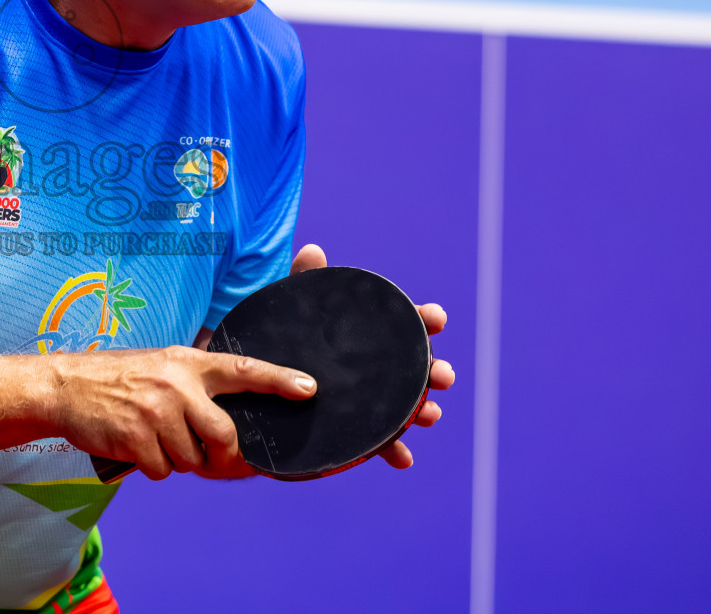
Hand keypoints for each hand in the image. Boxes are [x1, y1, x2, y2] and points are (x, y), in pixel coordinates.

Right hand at [46, 344, 315, 480]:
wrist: (65, 387)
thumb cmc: (120, 379)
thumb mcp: (162, 366)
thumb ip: (197, 385)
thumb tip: (231, 426)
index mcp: (188, 362)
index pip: (244, 369)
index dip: (279, 379)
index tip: (309, 388)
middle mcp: (177, 384)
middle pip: (225, 435)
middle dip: (224, 458)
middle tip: (212, 460)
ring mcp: (156, 410)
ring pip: (192, 459)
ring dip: (179, 460)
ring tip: (156, 439)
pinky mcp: (136, 436)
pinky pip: (163, 471)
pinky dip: (154, 468)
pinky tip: (137, 447)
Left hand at [289, 243, 455, 468]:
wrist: (267, 377)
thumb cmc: (289, 337)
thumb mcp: (293, 309)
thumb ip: (304, 281)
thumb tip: (312, 250)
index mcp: (370, 334)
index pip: (404, 323)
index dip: (424, 318)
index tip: (437, 317)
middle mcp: (378, 367)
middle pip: (416, 368)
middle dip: (436, 371)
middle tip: (443, 374)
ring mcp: (370, 398)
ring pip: (406, 407)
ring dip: (424, 411)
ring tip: (429, 415)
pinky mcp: (357, 428)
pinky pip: (381, 442)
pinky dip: (395, 451)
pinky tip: (403, 459)